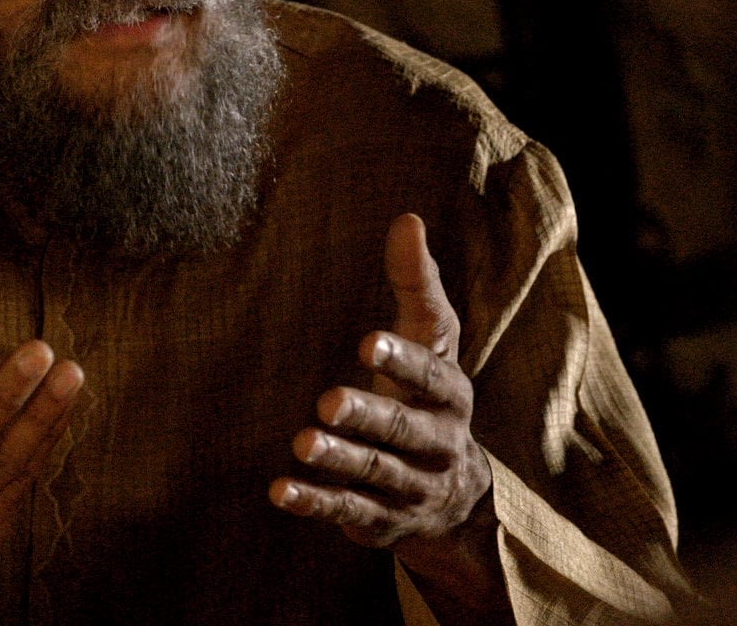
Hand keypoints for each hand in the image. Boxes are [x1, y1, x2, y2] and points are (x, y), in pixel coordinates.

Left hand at [271, 215, 507, 617]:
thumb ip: (417, 284)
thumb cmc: (430, 395)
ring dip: (338, 459)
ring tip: (302, 442)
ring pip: (375, 473)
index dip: (401, 359)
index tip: (367, 340)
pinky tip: (280, 490)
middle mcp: (438, 444)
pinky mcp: (380, 519)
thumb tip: (406, 218)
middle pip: (402, 429)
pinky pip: (347, 511)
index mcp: (451, 395)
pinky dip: (315, 502)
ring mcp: (411, 487)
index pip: (430, 375)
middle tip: (328, 401)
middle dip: (368, 415)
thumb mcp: (432, 341)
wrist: (456, 499)